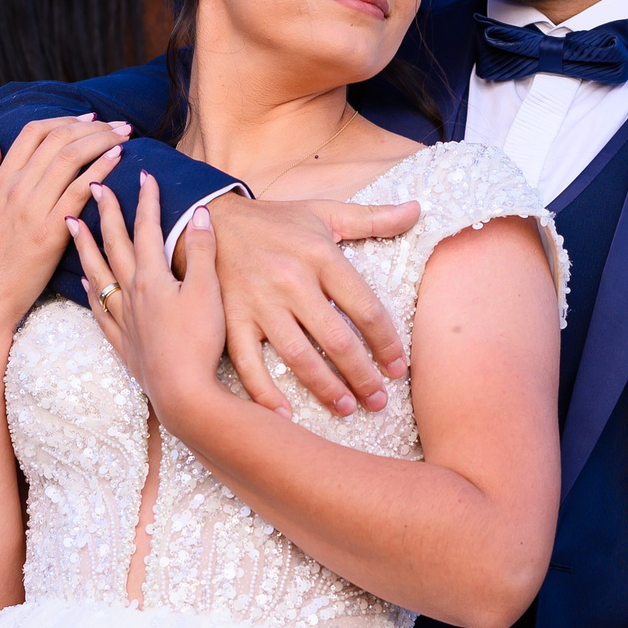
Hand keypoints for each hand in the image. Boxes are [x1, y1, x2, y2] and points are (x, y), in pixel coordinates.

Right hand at [0, 116, 126, 343]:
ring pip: (72, 158)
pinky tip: (118, 159)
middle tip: (117, 123)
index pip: (34, 133)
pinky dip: (101, 168)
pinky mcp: (50, 232)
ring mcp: (33, 209)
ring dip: (103, 140)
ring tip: (125, 135)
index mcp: (0, 182)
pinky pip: (80, 190)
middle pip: (59, 139)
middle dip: (93, 125)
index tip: (88, 118)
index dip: (65, 119)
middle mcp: (17, 188)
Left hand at [67, 174, 226, 411]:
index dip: (146, 200)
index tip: (143, 174)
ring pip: (97, 272)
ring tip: (70, 223)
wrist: (182, 392)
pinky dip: (89, 290)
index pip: (147, 228)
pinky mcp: (121, 342)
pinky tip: (84, 282)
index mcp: (152, 277)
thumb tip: (200, 213)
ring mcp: (122, 317)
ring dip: (84, 245)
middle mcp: (130, 292)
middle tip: (94, 184)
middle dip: (106, 211)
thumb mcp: (208, 292)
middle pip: (115, 244)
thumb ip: (202, 251)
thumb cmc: (199, 342)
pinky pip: (97, 309)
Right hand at [183, 191, 419, 415]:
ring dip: (325, 388)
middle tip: (379, 400)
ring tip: (346, 407)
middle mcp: (291, 280)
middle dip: (363, 375)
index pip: (365, 307)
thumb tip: (416, 210)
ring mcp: (258, 302)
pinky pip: (247, 363)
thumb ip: (372, 218)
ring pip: (298, 356)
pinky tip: (284, 416)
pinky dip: (264, 393)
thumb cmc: (274, 222)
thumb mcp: (324, 213)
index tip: (399, 367)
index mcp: (319, 255)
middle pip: (336, 339)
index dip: (387, 342)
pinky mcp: (230, 318)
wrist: (211, 220)